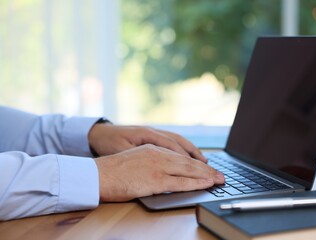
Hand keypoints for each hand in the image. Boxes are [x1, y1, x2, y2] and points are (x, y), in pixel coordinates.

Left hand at [88, 124, 206, 161]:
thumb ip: (139, 157)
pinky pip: (173, 142)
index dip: (189, 161)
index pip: (174, 148)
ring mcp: (154, 134)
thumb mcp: (121, 151)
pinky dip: (184, 150)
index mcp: (147, 135)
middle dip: (197, 159)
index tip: (203, 172)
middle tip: (212, 170)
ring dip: (193, 153)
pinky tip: (189, 157)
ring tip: (205, 163)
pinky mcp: (153, 137)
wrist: (98, 133)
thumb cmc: (108, 143)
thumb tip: (158, 164)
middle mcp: (154, 133)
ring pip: (179, 142)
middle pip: (181, 145)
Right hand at [94, 144, 224, 201]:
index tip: (208, 167)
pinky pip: (180, 182)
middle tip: (220, 175)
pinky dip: (195, 184)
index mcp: (153, 149)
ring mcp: (158, 167)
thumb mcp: (135, 159)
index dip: (197, 162)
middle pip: (188, 162)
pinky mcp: (155, 180)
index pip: (180, 155)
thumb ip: (151, 161)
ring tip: (219, 180)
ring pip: (188, 170)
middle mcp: (158, 155)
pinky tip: (205, 185)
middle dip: (207, 169)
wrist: (97, 174)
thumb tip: (165, 169)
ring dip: (206, 176)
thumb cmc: (113, 170)